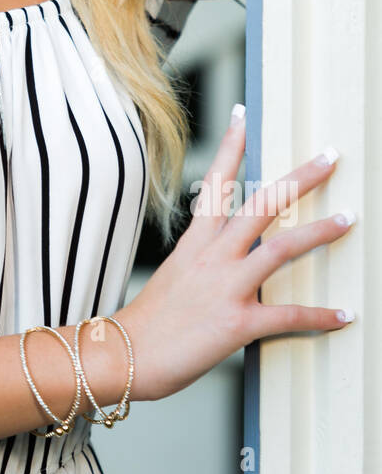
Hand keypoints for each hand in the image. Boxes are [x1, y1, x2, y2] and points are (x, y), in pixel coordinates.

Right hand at [112, 111, 354, 400]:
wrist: (124, 356)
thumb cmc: (148, 322)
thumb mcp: (175, 277)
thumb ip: (205, 261)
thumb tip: (229, 257)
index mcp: (196, 243)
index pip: (217, 183)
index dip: (231, 146)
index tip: (243, 116)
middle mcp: (213, 256)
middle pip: (262, 204)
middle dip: (300, 178)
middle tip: (329, 158)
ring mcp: (226, 287)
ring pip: (281, 248)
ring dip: (320, 232)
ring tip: (348, 219)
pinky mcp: (237, 323)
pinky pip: (288, 315)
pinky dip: (319, 316)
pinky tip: (343, 314)